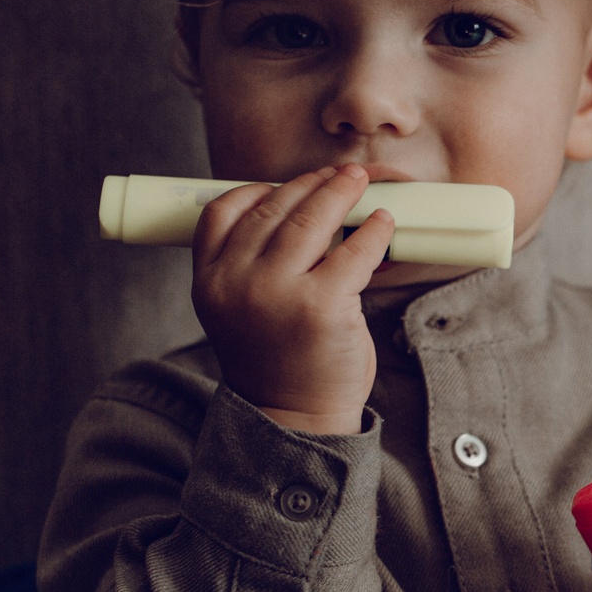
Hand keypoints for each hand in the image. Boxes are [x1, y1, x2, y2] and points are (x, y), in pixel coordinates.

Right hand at [190, 165, 394, 433]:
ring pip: (311, 220)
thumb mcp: (241, 310)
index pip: (221, 213)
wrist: (293, 417)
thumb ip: (251, 265)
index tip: (284, 185)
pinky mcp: (322, 305)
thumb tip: (303, 211)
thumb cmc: (277, 360)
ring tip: (357, 182)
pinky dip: (372, 231)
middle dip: (310, 184)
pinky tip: (382, 224)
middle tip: (338, 174)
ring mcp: (277, 292)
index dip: (256, 190)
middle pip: (273, 209)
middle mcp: (236, 283)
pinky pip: (353, 251)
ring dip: (339, 193)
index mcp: (209, 282)